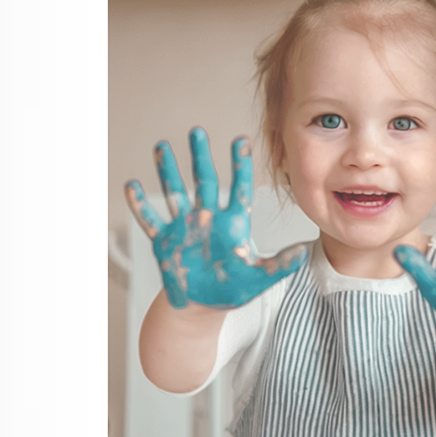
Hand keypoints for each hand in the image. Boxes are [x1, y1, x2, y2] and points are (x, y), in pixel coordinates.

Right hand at [124, 129, 306, 310]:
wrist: (202, 305)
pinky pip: (150, 220)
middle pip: (204, 181)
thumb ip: (279, 265)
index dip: (240, 164)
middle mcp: (208, 218)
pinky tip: (131, 185)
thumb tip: (304, 252)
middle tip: (197, 131)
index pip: (239, 188)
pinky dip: (140, 206)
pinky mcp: (165, 241)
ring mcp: (185, 227)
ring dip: (168, 171)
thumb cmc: (232, 289)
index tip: (241, 139)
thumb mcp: (259, 278)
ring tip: (162, 146)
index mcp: (233, 223)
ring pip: (175, 193)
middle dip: (200, 156)